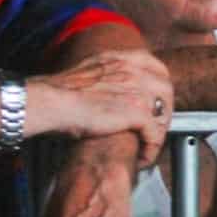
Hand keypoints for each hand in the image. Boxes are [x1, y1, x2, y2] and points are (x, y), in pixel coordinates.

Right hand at [29, 50, 173, 168]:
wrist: (50, 102)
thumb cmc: (59, 92)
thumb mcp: (91, 69)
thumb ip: (108, 73)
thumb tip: (110, 85)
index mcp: (124, 59)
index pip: (157, 69)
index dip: (160, 87)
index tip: (159, 99)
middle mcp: (136, 72)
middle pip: (166, 90)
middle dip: (165, 110)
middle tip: (157, 126)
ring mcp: (139, 91)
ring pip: (164, 113)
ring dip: (159, 132)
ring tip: (150, 144)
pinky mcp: (137, 112)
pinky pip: (155, 134)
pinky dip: (152, 149)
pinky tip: (144, 157)